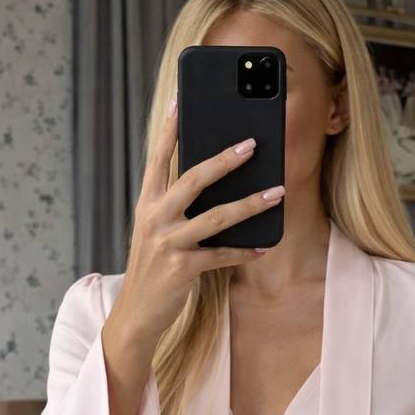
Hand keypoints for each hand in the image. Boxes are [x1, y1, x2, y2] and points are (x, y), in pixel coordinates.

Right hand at [114, 93, 285, 342]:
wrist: (136, 314)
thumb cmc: (153, 268)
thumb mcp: (156, 232)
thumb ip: (176, 208)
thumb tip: (215, 185)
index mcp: (146, 204)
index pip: (158, 159)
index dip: (170, 129)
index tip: (181, 100)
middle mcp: (155, 218)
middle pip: (194, 179)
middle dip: (225, 160)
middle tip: (252, 144)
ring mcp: (168, 243)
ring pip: (217, 217)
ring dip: (251, 204)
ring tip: (278, 193)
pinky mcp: (182, 268)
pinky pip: (222, 255)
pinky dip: (245, 251)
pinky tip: (264, 246)